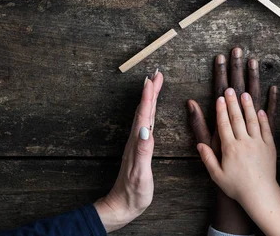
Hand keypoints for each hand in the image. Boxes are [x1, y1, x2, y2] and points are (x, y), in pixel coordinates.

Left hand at [94, 72, 162, 231]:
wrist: (122, 205)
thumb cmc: (133, 192)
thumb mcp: (140, 173)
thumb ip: (143, 151)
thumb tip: (146, 130)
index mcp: (137, 142)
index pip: (144, 114)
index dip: (149, 96)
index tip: (153, 79)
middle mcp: (136, 139)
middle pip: (143, 109)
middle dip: (150, 90)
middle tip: (157, 74)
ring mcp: (137, 143)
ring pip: (144, 114)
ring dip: (150, 98)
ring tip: (155, 85)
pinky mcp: (140, 148)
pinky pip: (146, 123)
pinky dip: (150, 112)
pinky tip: (152, 110)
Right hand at [197, 88, 279, 235]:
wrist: (259, 194)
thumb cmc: (236, 187)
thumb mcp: (217, 175)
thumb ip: (208, 158)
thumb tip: (199, 145)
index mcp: (230, 149)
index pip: (224, 125)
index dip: (221, 110)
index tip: (220, 98)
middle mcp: (244, 143)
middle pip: (237, 118)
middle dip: (233, 102)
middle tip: (230, 89)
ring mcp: (258, 143)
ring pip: (252, 120)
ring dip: (248, 105)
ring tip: (245, 93)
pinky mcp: (270, 147)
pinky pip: (267, 129)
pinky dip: (264, 119)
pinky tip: (261, 110)